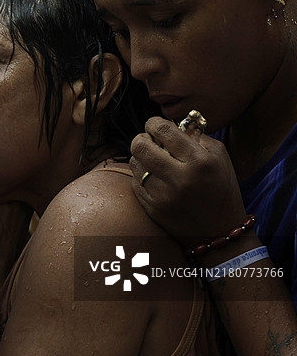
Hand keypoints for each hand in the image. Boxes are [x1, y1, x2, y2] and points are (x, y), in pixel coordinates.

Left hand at [129, 116, 246, 246]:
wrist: (219, 231)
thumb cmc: (220, 188)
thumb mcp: (219, 157)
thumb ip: (196, 137)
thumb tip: (171, 123)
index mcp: (200, 162)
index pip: (164, 130)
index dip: (153, 123)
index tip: (154, 124)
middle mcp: (181, 178)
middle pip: (140, 145)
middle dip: (141, 138)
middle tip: (148, 140)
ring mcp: (164, 195)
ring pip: (134, 163)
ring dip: (141, 158)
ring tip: (154, 161)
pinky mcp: (152, 208)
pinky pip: (135, 182)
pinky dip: (141, 176)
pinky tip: (154, 178)